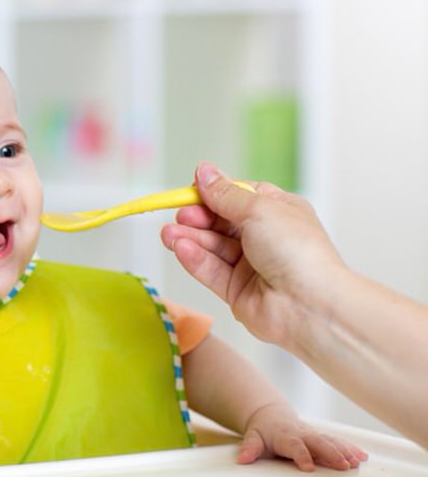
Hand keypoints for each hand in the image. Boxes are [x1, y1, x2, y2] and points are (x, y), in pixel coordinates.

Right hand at [160, 162, 344, 348]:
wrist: (309, 305)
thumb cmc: (297, 251)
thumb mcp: (258, 209)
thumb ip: (225, 194)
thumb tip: (204, 171)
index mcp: (278, 212)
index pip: (238, 196)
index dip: (214, 193)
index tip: (191, 189)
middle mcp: (265, 237)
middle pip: (221, 223)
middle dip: (198, 218)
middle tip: (180, 215)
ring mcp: (251, 266)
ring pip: (212, 247)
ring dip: (189, 239)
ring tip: (167, 234)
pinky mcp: (237, 291)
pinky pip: (211, 270)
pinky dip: (195, 259)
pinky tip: (180, 249)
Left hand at [237, 403, 367, 470]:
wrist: (270, 415)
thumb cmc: (262, 430)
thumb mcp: (252, 438)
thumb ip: (249, 448)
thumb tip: (242, 459)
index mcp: (285, 435)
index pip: (294, 446)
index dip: (301, 455)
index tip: (308, 467)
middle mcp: (302, 434)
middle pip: (318, 442)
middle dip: (331, 453)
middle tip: (344, 465)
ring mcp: (313, 434)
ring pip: (331, 441)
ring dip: (345, 451)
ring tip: (357, 461)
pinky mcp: (321, 437)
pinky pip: (337, 441)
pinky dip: (350, 448)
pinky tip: (362, 456)